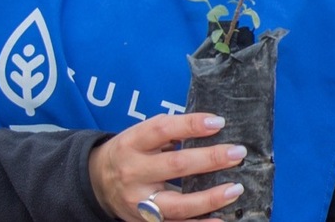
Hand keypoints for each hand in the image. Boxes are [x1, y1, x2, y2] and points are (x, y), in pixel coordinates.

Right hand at [89, 113, 245, 220]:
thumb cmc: (129, 153)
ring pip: (178, 203)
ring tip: (235, 189)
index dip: (191, 125)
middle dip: (211, 159)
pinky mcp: (146, 221)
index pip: (162, 130)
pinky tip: (220, 219)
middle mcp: (134, 172)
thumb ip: (168, 132)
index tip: (218, 122)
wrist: (97, 182)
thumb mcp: (139, 135)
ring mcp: (140, 201)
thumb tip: (211, 127)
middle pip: (176, 165)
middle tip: (237, 153)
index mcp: (132, 144)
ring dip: (211, 197)